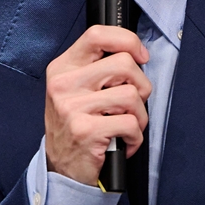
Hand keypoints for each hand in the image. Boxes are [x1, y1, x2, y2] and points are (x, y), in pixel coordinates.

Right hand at [45, 25, 150, 185]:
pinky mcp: (85, 131)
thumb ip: (98, 68)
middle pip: (124, 64)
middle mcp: (63, 84)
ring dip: (140, 116)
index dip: (127, 41)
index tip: (141, 57)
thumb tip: (136, 54)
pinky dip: (136, 138)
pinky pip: (131, 124)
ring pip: (132, 95)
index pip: (97, 35)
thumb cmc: (77, 126)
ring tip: (126, 126)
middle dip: (141, 86)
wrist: (62, 170)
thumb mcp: (77, 90)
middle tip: (133, 104)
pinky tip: (124, 143)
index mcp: (62, 68)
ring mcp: (72, 108)